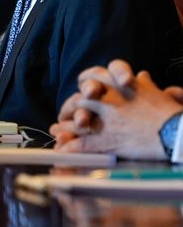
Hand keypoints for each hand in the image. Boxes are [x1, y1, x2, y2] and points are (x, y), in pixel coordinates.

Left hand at [52, 62, 182, 158]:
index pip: (93, 77)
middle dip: (68, 108)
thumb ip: (143, 84)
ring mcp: (106, 120)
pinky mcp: (107, 140)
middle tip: (64, 115)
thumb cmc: (169, 113)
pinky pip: (82, 144)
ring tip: (56, 131)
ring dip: (64, 127)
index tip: (83, 92)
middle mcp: (109, 100)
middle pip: (79, 99)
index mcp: (120, 86)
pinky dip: (70, 148)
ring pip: (76, 121)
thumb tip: (140, 75)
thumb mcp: (155, 93)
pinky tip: (61, 151)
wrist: (175, 133)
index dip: (84, 84)